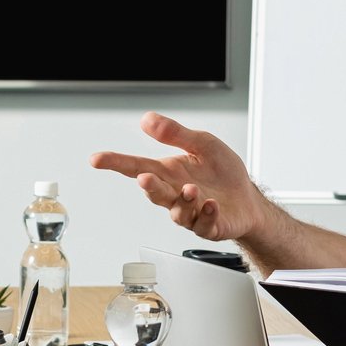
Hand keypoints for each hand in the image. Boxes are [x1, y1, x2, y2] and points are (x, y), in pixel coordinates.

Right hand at [89, 112, 274, 243]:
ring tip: (193, 190)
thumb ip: (175, 134)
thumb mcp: (202, 144)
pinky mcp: (209, 226)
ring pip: (178, 212)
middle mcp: (175, 193)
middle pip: (154, 192)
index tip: (97, 159)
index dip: (115, 163)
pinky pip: (203, 224)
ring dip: (183, 201)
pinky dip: (207, 214)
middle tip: (145, 178)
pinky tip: (212, 205)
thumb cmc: (223, 173)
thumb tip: (147, 118)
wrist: (248, 198)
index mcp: (169, 172)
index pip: (136, 166)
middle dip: (149, 187)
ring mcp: (191, 212)